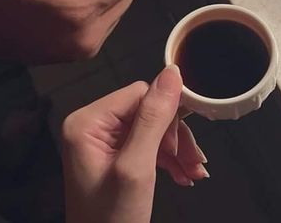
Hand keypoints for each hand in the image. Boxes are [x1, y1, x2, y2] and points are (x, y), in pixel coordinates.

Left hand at [62, 66, 208, 222]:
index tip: (183, 143)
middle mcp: (92, 126)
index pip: (139, 93)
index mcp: (87, 122)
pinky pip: (148, 143)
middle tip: (193, 162)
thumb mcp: (136, 167)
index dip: (166, 114)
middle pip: (147, 111)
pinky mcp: (115, 155)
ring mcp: (103, 141)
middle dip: (175, 137)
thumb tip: (172, 73)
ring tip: (193, 172)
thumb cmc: (111, 222)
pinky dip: (168, 158)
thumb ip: (154, 118)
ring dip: (177, 149)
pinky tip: (183, 173)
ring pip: (152, 127)